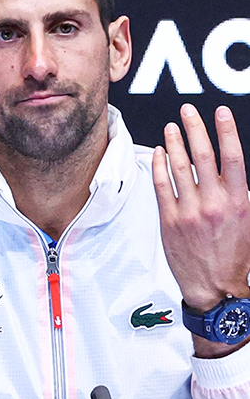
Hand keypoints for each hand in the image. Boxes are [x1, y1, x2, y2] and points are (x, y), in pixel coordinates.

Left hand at [152, 104, 249, 313]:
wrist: (216, 288)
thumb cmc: (234, 255)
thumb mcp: (247, 222)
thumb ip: (238, 194)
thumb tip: (230, 171)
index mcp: (239, 202)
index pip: (233, 158)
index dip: (226, 131)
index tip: (220, 112)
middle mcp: (214, 204)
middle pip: (203, 156)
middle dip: (195, 129)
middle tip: (187, 110)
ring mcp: (189, 212)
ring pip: (178, 168)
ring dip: (174, 143)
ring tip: (171, 127)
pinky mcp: (169, 221)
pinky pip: (162, 186)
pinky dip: (159, 166)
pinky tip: (158, 153)